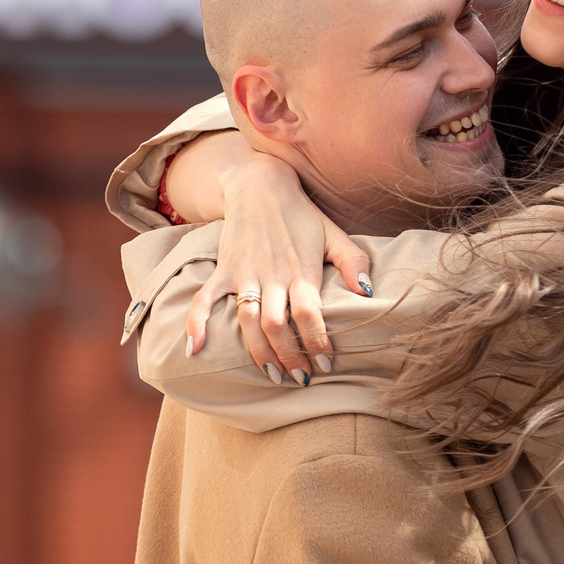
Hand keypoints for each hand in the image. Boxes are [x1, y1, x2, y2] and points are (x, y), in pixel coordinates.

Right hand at [183, 156, 371, 383]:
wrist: (260, 185)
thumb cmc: (302, 215)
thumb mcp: (334, 233)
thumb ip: (353, 262)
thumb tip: (367, 293)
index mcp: (301, 269)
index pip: (309, 313)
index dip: (317, 341)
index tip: (326, 362)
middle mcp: (272, 274)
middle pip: (276, 325)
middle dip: (289, 356)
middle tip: (300, 378)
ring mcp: (244, 273)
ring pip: (247, 321)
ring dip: (258, 352)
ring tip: (273, 375)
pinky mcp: (224, 270)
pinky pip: (205, 299)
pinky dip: (198, 324)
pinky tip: (196, 350)